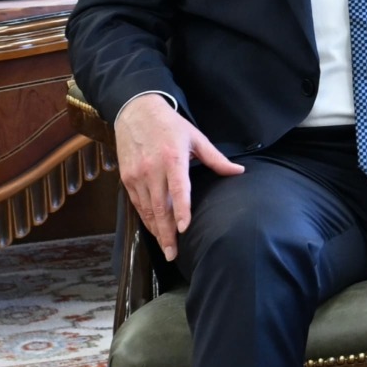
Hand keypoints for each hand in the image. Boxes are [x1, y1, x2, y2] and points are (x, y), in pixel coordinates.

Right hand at [113, 93, 243, 260]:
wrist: (135, 112)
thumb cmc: (170, 125)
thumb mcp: (196, 137)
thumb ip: (216, 159)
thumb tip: (239, 172)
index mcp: (172, 159)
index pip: (177, 189)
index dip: (180, 210)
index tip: (183, 228)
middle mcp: (152, 170)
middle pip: (160, 207)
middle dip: (166, 233)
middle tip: (173, 254)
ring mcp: (136, 176)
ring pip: (147, 209)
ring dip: (156, 230)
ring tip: (166, 249)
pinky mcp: (126, 179)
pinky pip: (137, 204)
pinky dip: (146, 219)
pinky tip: (155, 230)